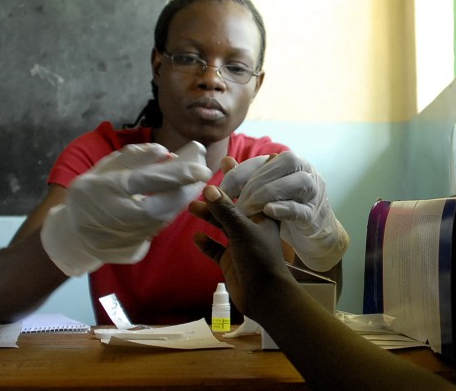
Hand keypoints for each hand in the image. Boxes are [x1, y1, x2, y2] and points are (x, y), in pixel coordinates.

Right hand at [41, 142, 211, 275]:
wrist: (73, 234)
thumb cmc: (90, 193)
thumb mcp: (104, 168)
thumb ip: (134, 157)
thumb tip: (165, 152)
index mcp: (109, 190)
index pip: (151, 180)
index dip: (180, 173)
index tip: (203, 167)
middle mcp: (119, 216)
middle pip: (165, 204)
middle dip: (188, 189)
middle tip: (203, 174)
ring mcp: (125, 237)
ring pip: (165, 218)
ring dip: (182, 200)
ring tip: (193, 184)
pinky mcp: (132, 251)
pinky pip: (158, 229)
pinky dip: (169, 214)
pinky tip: (176, 201)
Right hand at [191, 185, 292, 317]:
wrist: (264, 296)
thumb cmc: (260, 258)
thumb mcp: (242, 230)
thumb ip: (225, 210)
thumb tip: (209, 189)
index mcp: (262, 217)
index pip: (253, 191)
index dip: (243, 176)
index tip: (231, 160)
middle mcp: (251, 228)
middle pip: (234, 207)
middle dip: (220, 196)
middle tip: (205, 182)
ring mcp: (240, 245)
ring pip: (222, 226)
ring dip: (209, 217)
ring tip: (192, 207)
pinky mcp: (230, 261)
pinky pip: (216, 249)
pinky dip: (207, 243)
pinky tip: (197, 237)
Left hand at [219, 151, 348, 270]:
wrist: (313, 231)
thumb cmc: (284, 206)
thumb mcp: (263, 191)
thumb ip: (246, 178)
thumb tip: (225, 161)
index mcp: (290, 162)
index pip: (263, 160)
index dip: (238, 174)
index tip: (220, 192)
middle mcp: (305, 171)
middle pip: (282, 165)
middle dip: (253, 184)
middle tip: (233, 204)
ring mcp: (314, 192)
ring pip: (296, 183)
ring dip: (268, 194)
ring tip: (246, 211)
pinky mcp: (315, 215)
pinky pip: (302, 208)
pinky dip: (284, 209)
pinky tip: (267, 211)